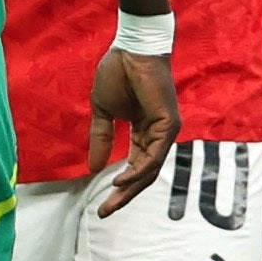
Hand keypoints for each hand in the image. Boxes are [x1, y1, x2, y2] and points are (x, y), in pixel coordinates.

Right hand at [87, 47, 180, 216]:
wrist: (130, 48)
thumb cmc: (118, 72)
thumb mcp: (103, 111)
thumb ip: (101, 138)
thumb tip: (93, 168)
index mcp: (143, 131)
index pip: (135, 166)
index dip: (119, 186)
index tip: (101, 205)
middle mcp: (157, 134)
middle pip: (144, 174)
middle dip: (125, 195)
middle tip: (106, 212)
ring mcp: (165, 130)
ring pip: (150, 169)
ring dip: (130, 188)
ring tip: (111, 201)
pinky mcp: (168, 124)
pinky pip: (154, 155)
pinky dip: (138, 170)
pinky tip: (121, 179)